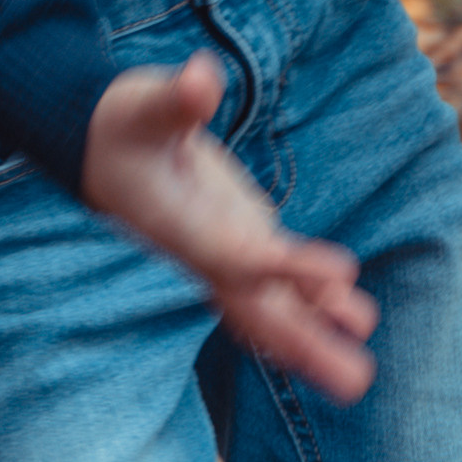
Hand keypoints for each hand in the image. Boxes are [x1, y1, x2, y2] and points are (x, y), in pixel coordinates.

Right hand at [82, 53, 378, 401]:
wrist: (100, 145)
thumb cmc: (121, 123)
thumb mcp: (143, 103)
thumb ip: (176, 98)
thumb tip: (199, 77)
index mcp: (181, 228)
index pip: (238, 254)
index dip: (288, 267)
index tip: (340, 272)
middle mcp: (202, 254)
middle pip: (257, 309)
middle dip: (305, 344)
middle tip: (357, 383)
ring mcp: (221, 252)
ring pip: (269, 308)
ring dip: (314, 339)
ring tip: (362, 371)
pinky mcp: (236, 239)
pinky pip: (276, 285)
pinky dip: (313, 302)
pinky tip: (356, 318)